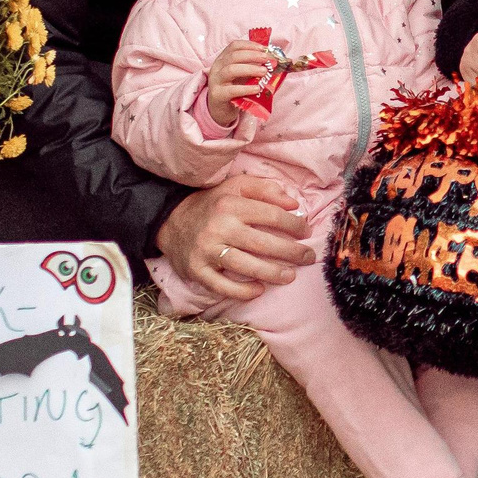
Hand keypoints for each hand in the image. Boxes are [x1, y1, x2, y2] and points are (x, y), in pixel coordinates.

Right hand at [155, 174, 312, 301]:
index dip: (294, 225)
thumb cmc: (212, 205)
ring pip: (246, 266)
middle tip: (308, 257)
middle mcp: (219, 227)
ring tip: (290, 276)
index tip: (306, 231)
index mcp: (231, 204)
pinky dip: (242, 291)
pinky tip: (259, 290)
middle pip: (263, 243)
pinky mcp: (197, 270)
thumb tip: (293, 203)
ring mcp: (207, 251)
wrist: (170, 221)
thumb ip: (264, 189)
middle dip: (291, 252)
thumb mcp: (234, 187)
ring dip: (273, 273)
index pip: (271, 215)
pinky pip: (222, 286)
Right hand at [206, 41, 276, 127]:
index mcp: (223, 59)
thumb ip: (254, 67)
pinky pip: (232, 90)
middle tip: (267, 59)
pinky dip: (246, 88)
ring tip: (264, 72)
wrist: (220, 110)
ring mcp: (215, 81)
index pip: (234, 46)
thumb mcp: (243, 76)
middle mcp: (217, 67)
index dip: (250, 45)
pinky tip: (257, 88)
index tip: (265, 49)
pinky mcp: (217, 95)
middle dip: (253, 55)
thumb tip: (274, 62)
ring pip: (231, 70)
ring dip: (250, 69)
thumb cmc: (234, 89)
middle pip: (234, 56)